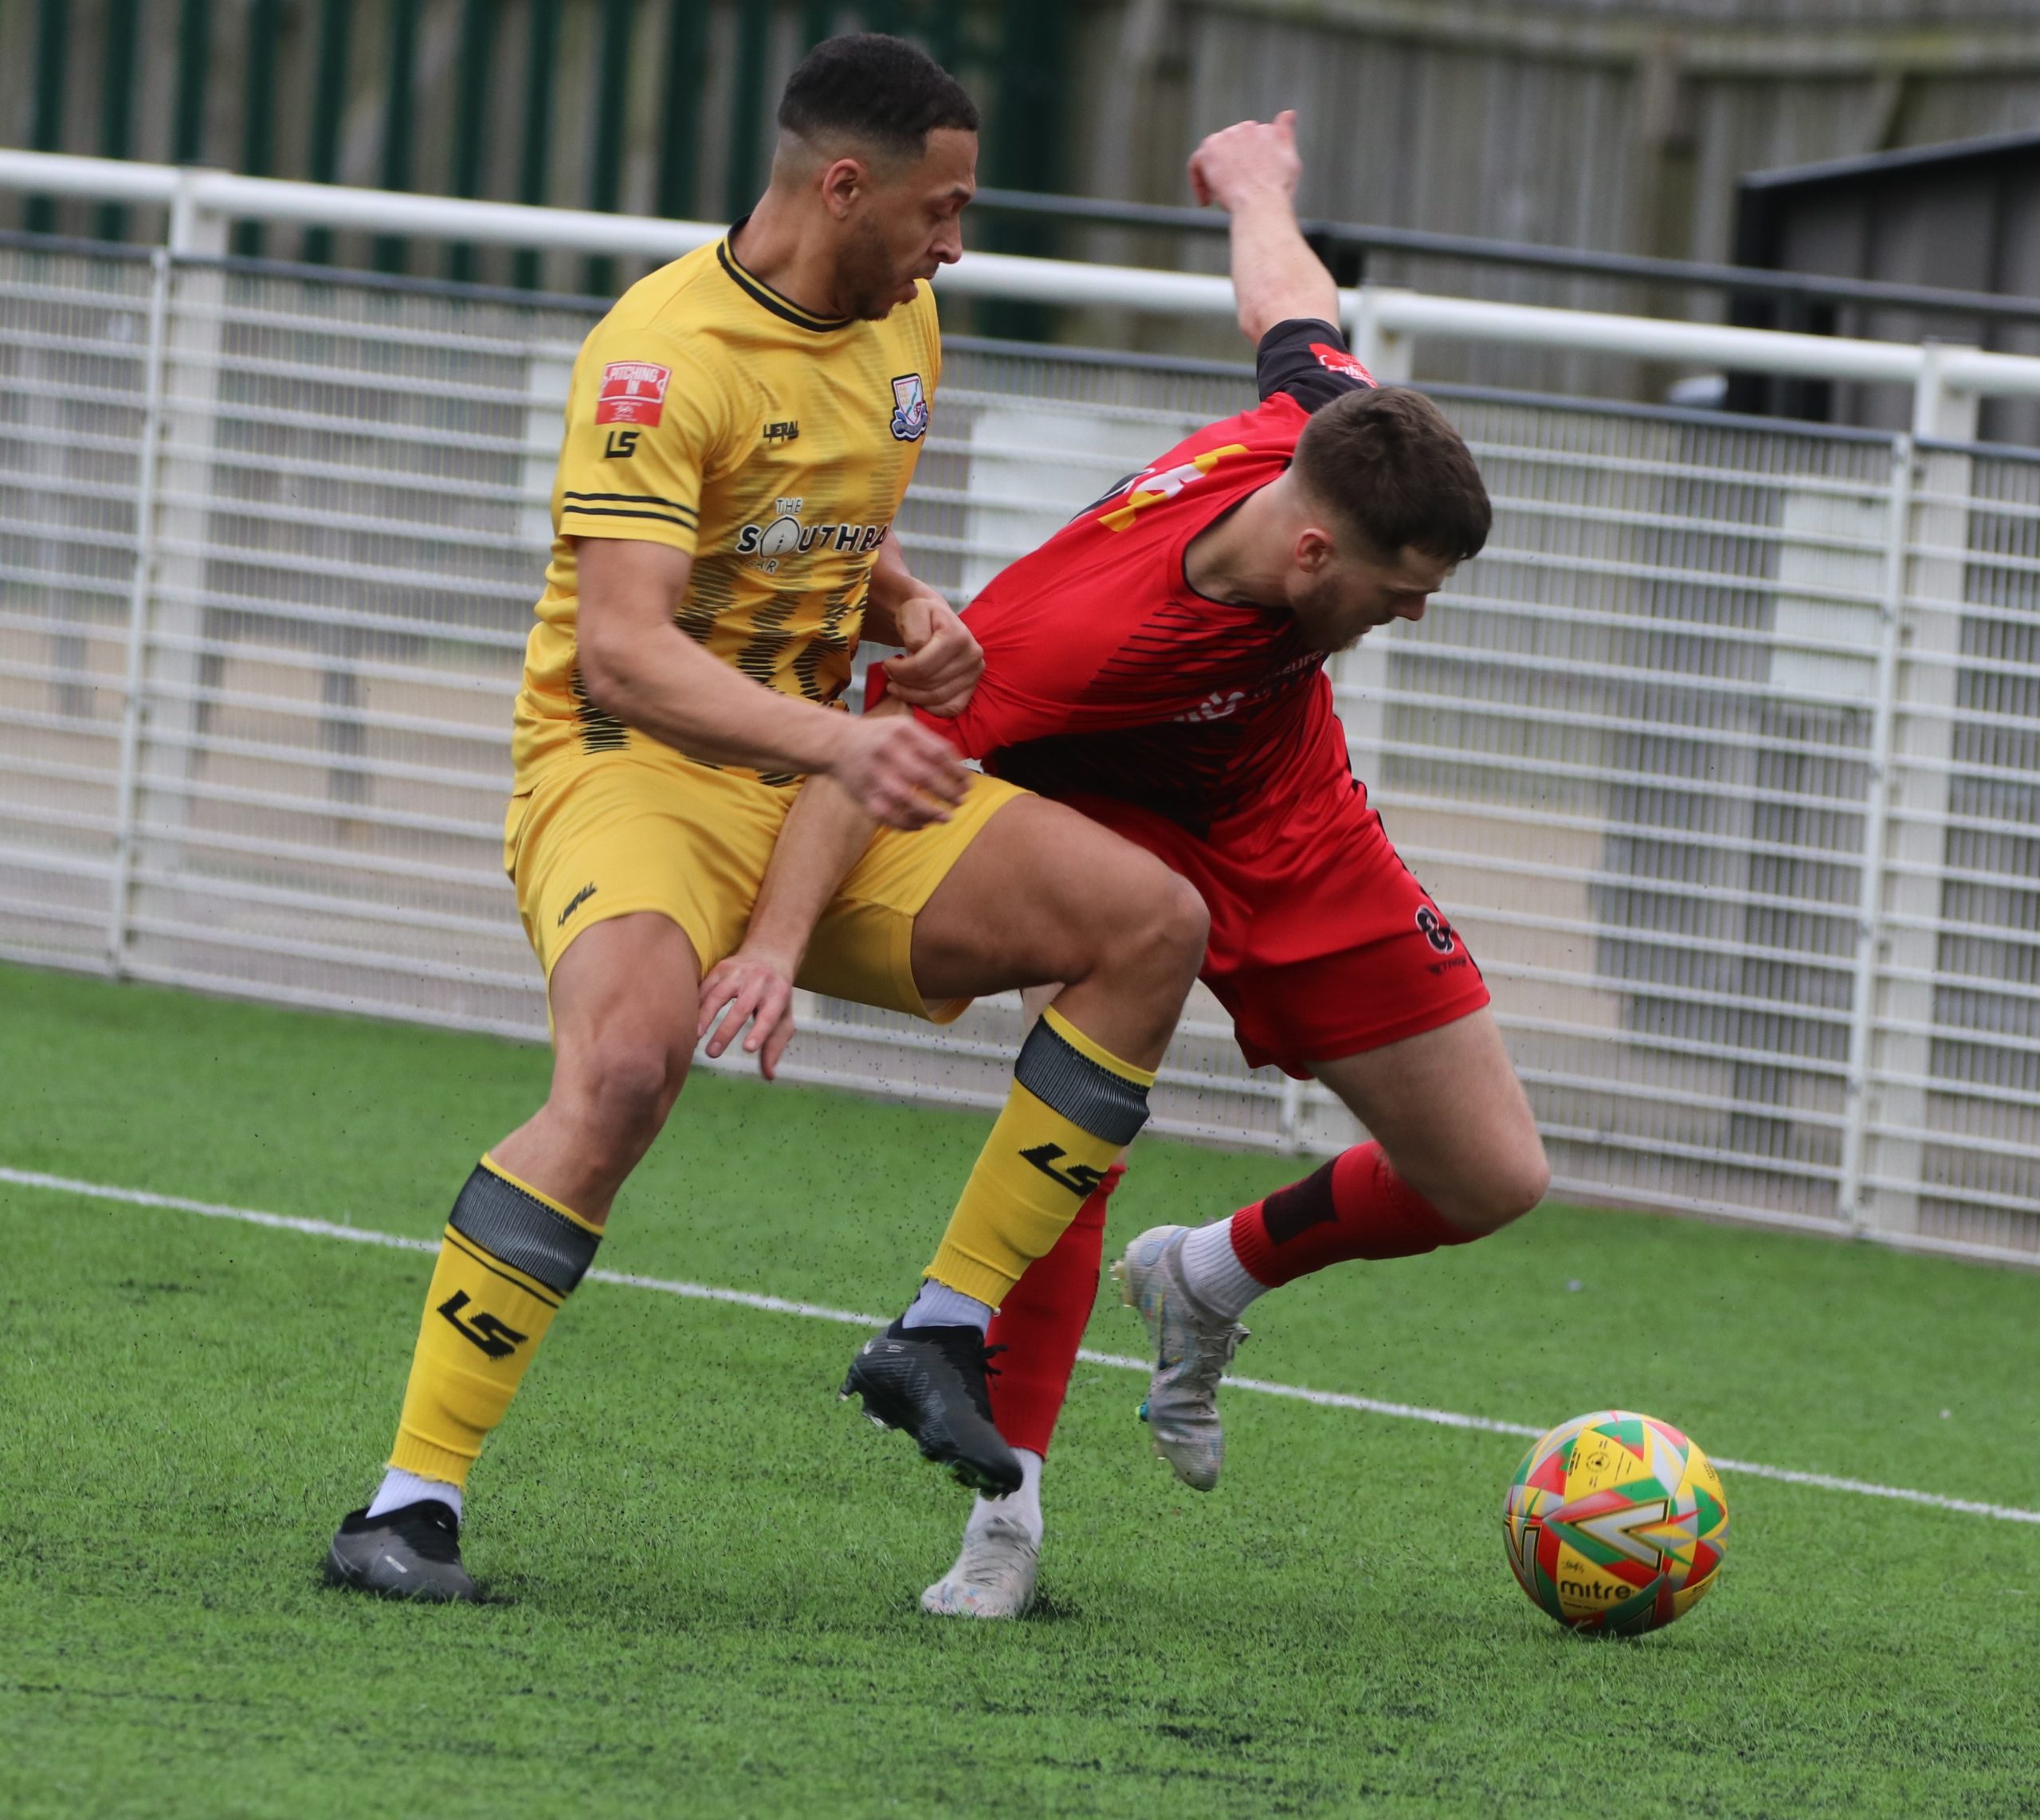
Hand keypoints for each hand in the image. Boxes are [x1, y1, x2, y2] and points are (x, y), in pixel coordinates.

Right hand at [697, 948, 797, 1079]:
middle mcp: (759, 981)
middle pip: (742, 1007)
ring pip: (719, 994)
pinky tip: (687, 1020)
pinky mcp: (721, 968)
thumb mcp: (784, 1017)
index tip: (749, 1049)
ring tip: (695, 1037)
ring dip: (705, 1016)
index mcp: (778, 994)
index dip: (759, 1032)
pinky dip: (695, 1003)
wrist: (769, 953)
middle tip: (712, 1053)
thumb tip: (769, 1075)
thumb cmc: (776, 994)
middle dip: (726, 1031)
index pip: (769, 1016)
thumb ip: (775, 1046)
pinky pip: (705, 986)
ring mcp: (739, 972)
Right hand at [828, 712, 968, 829]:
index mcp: (902, 732)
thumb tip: (961, 768)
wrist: (837, 743)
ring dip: (931, 812)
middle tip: (960, 801)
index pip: (938, 753)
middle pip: (925, 776)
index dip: (957, 772)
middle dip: (948, 792)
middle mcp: (887, 751)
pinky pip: (888, 815)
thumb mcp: (904, 727)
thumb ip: (931, 743)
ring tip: (946, 818)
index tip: (967, 784)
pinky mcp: (863, 795)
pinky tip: (922, 824)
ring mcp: (874, 775)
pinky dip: (908, 824)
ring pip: (907, 799)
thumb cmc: (880, 736)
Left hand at [882, 587, 982, 717]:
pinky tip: (915, 696)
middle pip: (929, 683)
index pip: (922, 666)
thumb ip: (914, 631)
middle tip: (889, 675)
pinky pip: (951, 708)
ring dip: (912, 696)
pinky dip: (931, 708)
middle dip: (903, 683)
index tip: (886, 664)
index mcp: (958, 635)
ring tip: (897, 685)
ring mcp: (975, 673)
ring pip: (938, 698)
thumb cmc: (920, 615)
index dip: (899, 670)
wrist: (935, 619)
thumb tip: (917, 652)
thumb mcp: (912, 612)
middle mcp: (972, 655)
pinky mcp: (973, 687)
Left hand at [1189, 110, 1301, 211]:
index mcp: (1266, 130)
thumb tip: (1289, 113)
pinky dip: (1198, 181)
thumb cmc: (1277, 190)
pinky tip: (1206, 200)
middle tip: (1233, 192)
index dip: (1245, 165)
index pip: (1249, 143)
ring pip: (1213, 154)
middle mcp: (1246, 128)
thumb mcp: (1290, 159)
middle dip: (1230, 168)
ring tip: (1220, 196)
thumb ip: (1286, 135)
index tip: (1245, 183)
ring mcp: (1227, 137)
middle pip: (1230, 148)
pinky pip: (1196, 162)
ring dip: (1214, 174)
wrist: (1261, 202)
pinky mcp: (1209, 150)